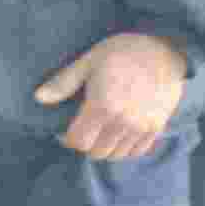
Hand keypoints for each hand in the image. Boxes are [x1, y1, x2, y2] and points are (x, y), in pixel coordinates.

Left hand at [34, 30, 188, 161]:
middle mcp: (123, 122)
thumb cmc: (123, 52)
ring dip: (106, 147)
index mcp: (103, 106)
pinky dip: (126, 148)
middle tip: (84, 129)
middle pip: (97, 153)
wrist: (164, 50)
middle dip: (86, 144)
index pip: (79, 142)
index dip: (68, 139)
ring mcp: (142, 127)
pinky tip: (119, 133)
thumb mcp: (89, 61)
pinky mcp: (157, 128)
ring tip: (101, 130)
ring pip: (117, 155)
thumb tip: (39, 98)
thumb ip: (64, 82)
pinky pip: (137, 151)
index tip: (66, 129)